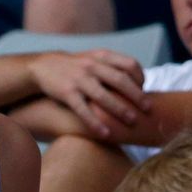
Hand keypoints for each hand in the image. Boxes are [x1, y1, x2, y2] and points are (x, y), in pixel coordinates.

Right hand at [28, 50, 149, 136]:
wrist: (43, 66)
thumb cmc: (75, 67)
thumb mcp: (94, 59)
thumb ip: (113, 67)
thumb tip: (139, 80)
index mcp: (101, 56)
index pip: (128, 64)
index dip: (140, 77)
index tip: (144, 90)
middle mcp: (92, 66)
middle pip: (120, 80)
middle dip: (137, 95)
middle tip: (148, 109)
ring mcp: (79, 80)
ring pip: (104, 96)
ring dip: (120, 109)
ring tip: (132, 122)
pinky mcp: (67, 93)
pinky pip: (83, 110)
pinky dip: (95, 123)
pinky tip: (106, 134)